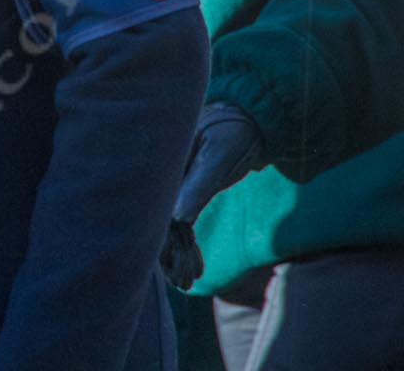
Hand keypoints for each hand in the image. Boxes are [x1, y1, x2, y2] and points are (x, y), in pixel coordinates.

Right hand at [160, 103, 265, 289]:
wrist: (253, 121)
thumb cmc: (236, 130)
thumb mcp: (219, 156)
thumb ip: (199, 185)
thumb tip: (176, 218)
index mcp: (161, 161)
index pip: (150, 202)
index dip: (156, 234)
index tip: (166, 260)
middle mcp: (161, 174)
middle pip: (155, 218)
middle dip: (167, 252)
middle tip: (181, 282)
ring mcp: (173, 184)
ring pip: (167, 225)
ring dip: (177, 254)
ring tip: (187, 283)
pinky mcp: (188, 191)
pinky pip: (182, 224)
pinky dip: (188, 246)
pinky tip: (196, 268)